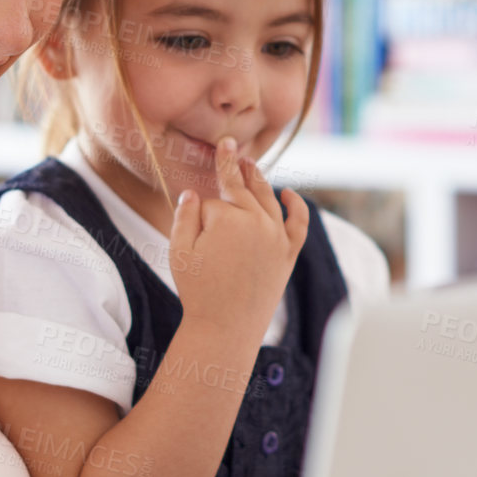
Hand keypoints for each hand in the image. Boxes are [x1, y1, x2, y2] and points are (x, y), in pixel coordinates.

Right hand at [169, 137, 309, 344]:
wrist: (226, 329)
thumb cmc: (197, 291)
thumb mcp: (179, 251)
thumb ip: (185, 216)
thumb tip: (194, 192)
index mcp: (228, 218)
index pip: (213, 200)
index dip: (200, 206)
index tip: (216, 150)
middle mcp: (257, 221)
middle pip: (242, 189)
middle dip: (233, 167)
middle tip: (231, 147)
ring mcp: (276, 237)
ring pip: (267, 198)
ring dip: (259, 178)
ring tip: (249, 164)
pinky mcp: (288, 254)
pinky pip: (298, 223)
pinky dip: (297, 206)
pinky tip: (289, 194)